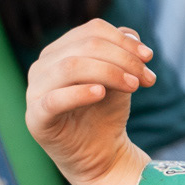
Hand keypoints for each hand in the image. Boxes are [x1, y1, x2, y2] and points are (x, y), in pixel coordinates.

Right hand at [25, 20, 153, 184]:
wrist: (101, 154)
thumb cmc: (106, 111)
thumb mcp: (120, 77)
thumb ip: (123, 52)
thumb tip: (131, 34)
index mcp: (60, 50)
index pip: (92, 31)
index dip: (123, 41)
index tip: (149, 58)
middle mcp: (43, 66)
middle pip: (86, 46)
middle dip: (124, 59)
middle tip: (147, 78)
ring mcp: (35, 91)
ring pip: (71, 66)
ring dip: (109, 72)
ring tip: (134, 86)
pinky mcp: (36, 118)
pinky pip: (54, 99)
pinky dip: (79, 93)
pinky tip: (101, 93)